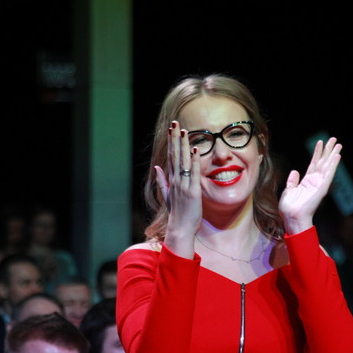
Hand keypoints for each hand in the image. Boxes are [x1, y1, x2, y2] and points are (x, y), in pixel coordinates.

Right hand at [154, 121, 200, 257]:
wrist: (179, 229)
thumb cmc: (177, 214)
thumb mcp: (168, 196)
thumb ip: (162, 181)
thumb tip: (157, 168)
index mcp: (172, 180)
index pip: (171, 156)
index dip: (171, 142)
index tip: (172, 129)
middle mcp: (176, 180)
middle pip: (175, 155)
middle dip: (175, 138)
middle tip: (175, 123)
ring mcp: (183, 185)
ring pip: (183, 161)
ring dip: (183, 145)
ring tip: (184, 130)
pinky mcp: (192, 191)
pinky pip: (193, 172)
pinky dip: (194, 160)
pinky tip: (195, 149)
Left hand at [279, 137, 341, 233]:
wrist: (292, 217)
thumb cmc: (290, 208)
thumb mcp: (289, 191)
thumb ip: (292, 181)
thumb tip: (294, 171)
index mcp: (307, 182)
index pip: (313, 164)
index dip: (317, 153)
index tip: (320, 142)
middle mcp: (314, 182)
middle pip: (323, 162)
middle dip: (328, 150)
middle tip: (334, 139)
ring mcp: (319, 184)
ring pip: (327, 166)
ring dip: (333, 154)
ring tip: (338, 144)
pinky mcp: (322, 188)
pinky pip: (328, 175)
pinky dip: (333, 166)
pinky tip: (337, 156)